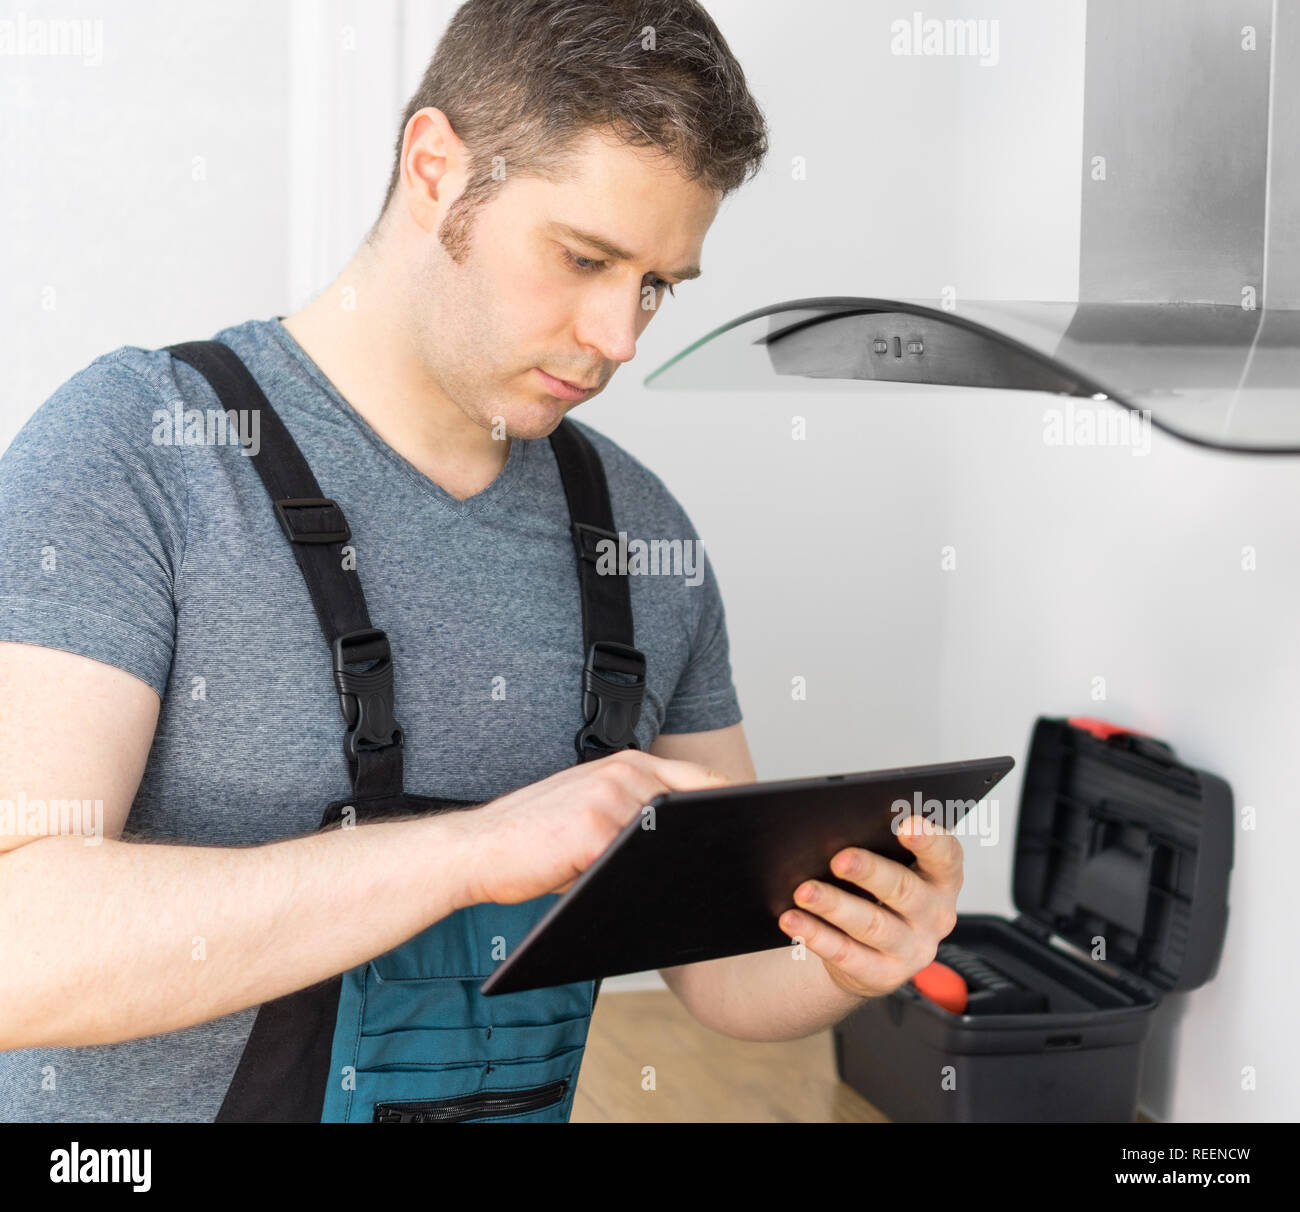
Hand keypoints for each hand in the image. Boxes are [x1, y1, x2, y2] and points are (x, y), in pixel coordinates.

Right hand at [446, 750, 732, 907]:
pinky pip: (638, 863)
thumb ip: (636, 812)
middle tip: (738, 866)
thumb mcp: (591, 806)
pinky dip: (648, 883)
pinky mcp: (595, 833)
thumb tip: (693, 843)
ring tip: (697, 889)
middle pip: (695, 808)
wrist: (478, 848)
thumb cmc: (535, 835)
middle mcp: (622, 772)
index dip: (730, 806)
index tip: (753, 831)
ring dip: (681, 866)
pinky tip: (653, 898)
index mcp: (625, 763)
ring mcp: (610, 799)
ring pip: (670, 839)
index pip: (700, 780)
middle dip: (713, 839)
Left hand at [776, 814, 962, 1000]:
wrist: (873, 953)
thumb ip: (878, 845)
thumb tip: (837, 823)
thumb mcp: (893, 868)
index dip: (929, 840)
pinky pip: (847, 954)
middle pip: (904, 889)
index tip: (906, 824)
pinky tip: (793, 920)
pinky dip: (817, 936)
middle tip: (839, 858)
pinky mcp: (884, 975)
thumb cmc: (881, 893)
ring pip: (872, 925)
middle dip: (870, 871)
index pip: (946, 856)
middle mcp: (935, 915)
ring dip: (835, 906)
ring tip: (804, 891)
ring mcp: (912, 949)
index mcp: (942, 879)